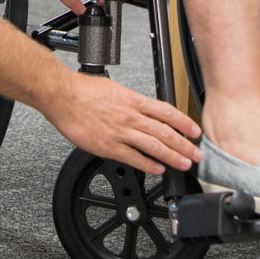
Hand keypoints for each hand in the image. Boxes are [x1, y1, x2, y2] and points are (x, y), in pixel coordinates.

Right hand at [43, 72, 201, 174]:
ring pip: (154, 146)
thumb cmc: (83, 90)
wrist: (63, 96)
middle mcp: (131, 116)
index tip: (195, 131)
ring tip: (184, 164)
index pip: (167, 112)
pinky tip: (158, 169)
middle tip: (196, 154)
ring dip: (173, 157)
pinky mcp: (109, 146)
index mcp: (133, 100)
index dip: (184, 123)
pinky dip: (149, 165)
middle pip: (165, 132)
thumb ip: (130, 101)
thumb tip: (141, 107)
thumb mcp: (114, 89)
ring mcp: (121, 132)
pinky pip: (134, 158)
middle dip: (185, 145)